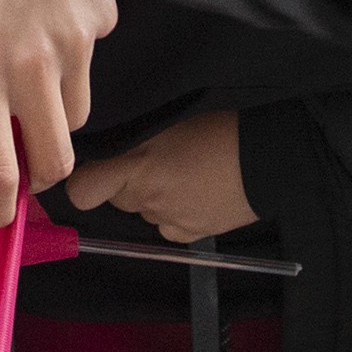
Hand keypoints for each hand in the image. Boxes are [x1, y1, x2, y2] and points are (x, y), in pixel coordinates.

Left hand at [0, 0, 116, 228]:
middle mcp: (34, 66)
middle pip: (55, 161)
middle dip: (34, 174)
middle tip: (12, 160)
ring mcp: (74, 41)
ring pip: (77, 113)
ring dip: (52, 119)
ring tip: (23, 92)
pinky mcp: (98, 15)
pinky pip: (89, 57)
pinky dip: (70, 59)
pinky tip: (41, 27)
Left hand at [64, 112, 255, 244]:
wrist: (269, 156)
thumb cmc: (222, 126)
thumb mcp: (169, 117)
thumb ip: (132, 134)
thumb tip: (104, 140)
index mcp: (137, 166)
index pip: (82, 192)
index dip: (83, 182)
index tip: (90, 171)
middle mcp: (148, 199)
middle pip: (116, 198)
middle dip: (125, 182)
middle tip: (152, 159)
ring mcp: (169, 220)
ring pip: (143, 210)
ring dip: (152, 196)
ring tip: (182, 171)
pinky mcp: (191, 234)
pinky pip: (168, 226)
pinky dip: (175, 212)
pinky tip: (195, 190)